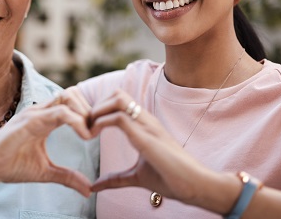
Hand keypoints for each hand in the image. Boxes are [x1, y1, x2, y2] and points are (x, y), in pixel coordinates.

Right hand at [0, 97, 94, 202]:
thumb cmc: (10, 165)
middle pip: (73, 93)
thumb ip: (68, 176)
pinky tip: (84, 136)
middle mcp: (41, 111)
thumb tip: (88, 190)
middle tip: (95, 130)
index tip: (96, 133)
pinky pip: (59, 112)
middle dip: (89, 109)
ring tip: (89, 133)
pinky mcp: (30, 121)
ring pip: (68, 96)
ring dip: (84, 112)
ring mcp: (35, 113)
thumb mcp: (46, 172)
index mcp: (45, 118)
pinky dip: (77, 121)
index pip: (72, 102)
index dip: (88, 113)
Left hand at [88, 89, 211, 204]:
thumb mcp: (137, 177)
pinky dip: (101, 123)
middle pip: (116, 94)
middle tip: (86, 126)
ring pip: (117, 99)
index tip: (89, 127)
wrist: (194, 185)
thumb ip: (116, 179)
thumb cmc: (171, 179)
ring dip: (97, 111)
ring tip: (88, 130)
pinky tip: (93, 136)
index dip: (100, 109)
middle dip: (96, 106)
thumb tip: (96, 186)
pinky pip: (119, 118)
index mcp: (144, 125)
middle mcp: (145, 120)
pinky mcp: (146, 137)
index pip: (119, 101)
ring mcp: (147, 126)